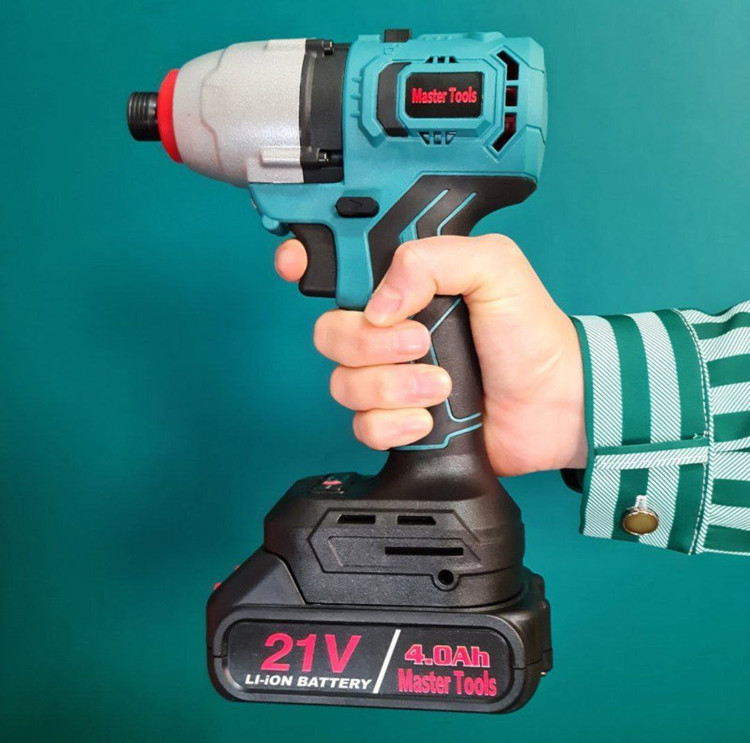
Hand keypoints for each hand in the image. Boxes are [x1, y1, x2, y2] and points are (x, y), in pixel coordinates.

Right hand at [275, 234, 586, 475]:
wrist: (555, 404)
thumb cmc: (531, 334)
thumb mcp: (495, 267)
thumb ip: (433, 259)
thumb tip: (377, 305)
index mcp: (407, 286)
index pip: (340, 268)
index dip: (307, 263)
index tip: (293, 265)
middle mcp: (390, 331)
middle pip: (329, 332)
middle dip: (368, 344)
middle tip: (420, 344)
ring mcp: (392, 378)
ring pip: (342, 383)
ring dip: (392, 387)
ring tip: (441, 386)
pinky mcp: (397, 422)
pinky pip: (362, 426)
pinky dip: (395, 425)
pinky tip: (429, 420)